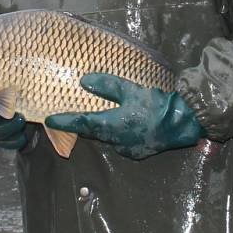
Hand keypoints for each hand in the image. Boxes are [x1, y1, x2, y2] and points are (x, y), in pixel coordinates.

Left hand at [45, 74, 203, 159]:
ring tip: (88, 116)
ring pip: (105, 137)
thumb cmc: (157, 104)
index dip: (63, 121)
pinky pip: (118, 141)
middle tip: (64, 115)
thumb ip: (107, 86)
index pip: (81, 124)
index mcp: (113, 125)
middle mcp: (117, 140)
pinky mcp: (137, 151)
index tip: (47, 119)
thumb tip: (83, 81)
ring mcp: (127, 148)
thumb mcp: (131, 89)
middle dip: (78, 124)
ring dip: (96, 128)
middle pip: (91, 132)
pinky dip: (112, 132)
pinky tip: (115, 123)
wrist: (185, 122)